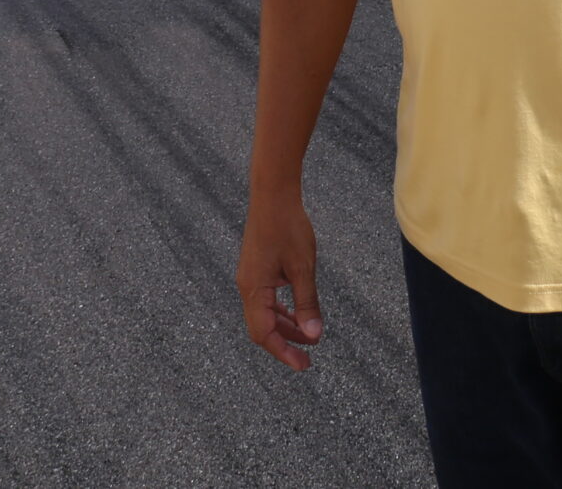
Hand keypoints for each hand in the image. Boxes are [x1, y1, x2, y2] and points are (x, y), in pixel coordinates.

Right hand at [235, 191, 323, 369]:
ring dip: (285, 328)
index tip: (303, 364)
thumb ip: (307, 302)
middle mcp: (247, 286)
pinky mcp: (256, 270)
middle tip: (308, 357)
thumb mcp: (303, 268)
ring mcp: (250, 278)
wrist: (273, 196)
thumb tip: (314, 334)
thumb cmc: (287, 227)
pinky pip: (266, 300)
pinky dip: (281, 312)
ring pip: (264, 314)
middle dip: (285, 344)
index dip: (283, 352)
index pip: (264, 333)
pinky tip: (297, 312)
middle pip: (261, 327)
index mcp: (254, 288)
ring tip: (308, 335)